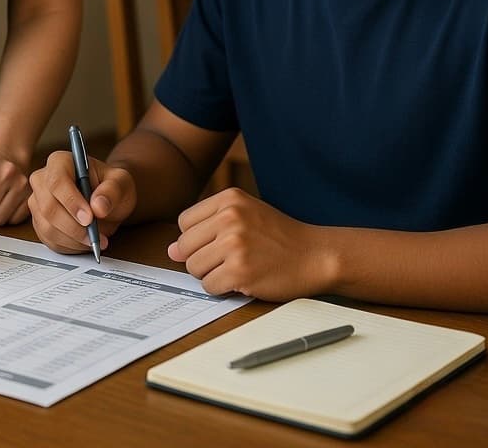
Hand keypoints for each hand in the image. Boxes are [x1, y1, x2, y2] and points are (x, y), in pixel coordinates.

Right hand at [28, 150, 136, 254]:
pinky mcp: (38, 222)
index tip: (89, 218)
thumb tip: (98, 206)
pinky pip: (49, 240)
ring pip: (47, 227)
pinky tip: (84, 241)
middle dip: (74, 227)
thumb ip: (112, 191)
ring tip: (95, 239)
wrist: (105, 200)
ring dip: (73, 239)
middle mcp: (43, 179)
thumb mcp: (121, 183)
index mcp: (60, 161)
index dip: (71, 201)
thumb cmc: (110, 187)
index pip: (57, 181)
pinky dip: (69, 246)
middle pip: (48, 207)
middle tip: (95, 235)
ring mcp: (38, 202)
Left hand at [167, 188, 334, 298]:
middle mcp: (229, 217)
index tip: (215, 245)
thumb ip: (207, 227)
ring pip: (194, 268)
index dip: (195, 239)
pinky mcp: (240, 271)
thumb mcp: (245, 215)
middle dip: (200, 259)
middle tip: (226, 261)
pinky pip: (209, 286)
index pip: (185, 222)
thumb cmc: (279, 236)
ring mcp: (234, 244)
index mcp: (228, 199)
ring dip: (211, 275)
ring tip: (236, 269)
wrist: (316, 255)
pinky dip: (221, 289)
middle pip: (185, 246)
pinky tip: (241, 281)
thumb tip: (171, 250)